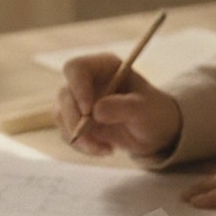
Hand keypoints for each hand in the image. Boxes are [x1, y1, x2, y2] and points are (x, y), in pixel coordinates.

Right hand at [55, 53, 182, 156]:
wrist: (154, 132)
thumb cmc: (153, 113)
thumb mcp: (145, 110)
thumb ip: (123, 107)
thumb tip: (96, 112)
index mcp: (104, 66)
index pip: (77, 68)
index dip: (77, 87)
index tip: (88, 111)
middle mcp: (87, 80)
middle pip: (64, 94)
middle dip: (74, 120)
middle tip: (91, 138)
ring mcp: (79, 100)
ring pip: (61, 115)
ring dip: (78, 137)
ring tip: (106, 149)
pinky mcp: (76, 120)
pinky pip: (67, 132)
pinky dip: (82, 145)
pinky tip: (105, 149)